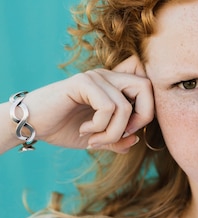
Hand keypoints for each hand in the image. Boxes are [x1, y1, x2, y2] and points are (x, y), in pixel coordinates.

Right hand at [14, 55, 154, 152]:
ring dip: (113, 133)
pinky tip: (85, 131)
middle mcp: (107, 76)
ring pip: (125, 106)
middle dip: (142, 118)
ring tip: (95, 141)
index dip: (147, 112)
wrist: (31, 125)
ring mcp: (95, 77)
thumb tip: (136, 141)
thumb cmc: (62, 128)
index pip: (148, 88)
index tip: (129, 133)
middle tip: (122, 136)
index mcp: (114, 85)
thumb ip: (117, 140)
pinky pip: (108, 107)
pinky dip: (100, 127)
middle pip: (146, 87)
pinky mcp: (82, 82)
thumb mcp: (97, 139)